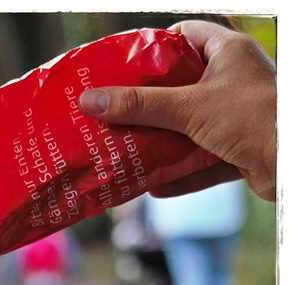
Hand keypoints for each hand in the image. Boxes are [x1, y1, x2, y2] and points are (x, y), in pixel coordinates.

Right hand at [78, 21, 276, 200]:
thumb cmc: (252, 117)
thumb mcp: (189, 107)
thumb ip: (140, 105)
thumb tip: (91, 101)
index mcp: (228, 53)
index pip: (186, 37)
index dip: (155, 50)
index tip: (124, 68)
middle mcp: (233, 82)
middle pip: (182, 88)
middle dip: (150, 105)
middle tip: (117, 113)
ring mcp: (237, 118)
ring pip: (190, 129)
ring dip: (161, 144)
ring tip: (128, 151)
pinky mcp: (240, 152)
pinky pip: (203, 164)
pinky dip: (181, 176)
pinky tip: (155, 188)